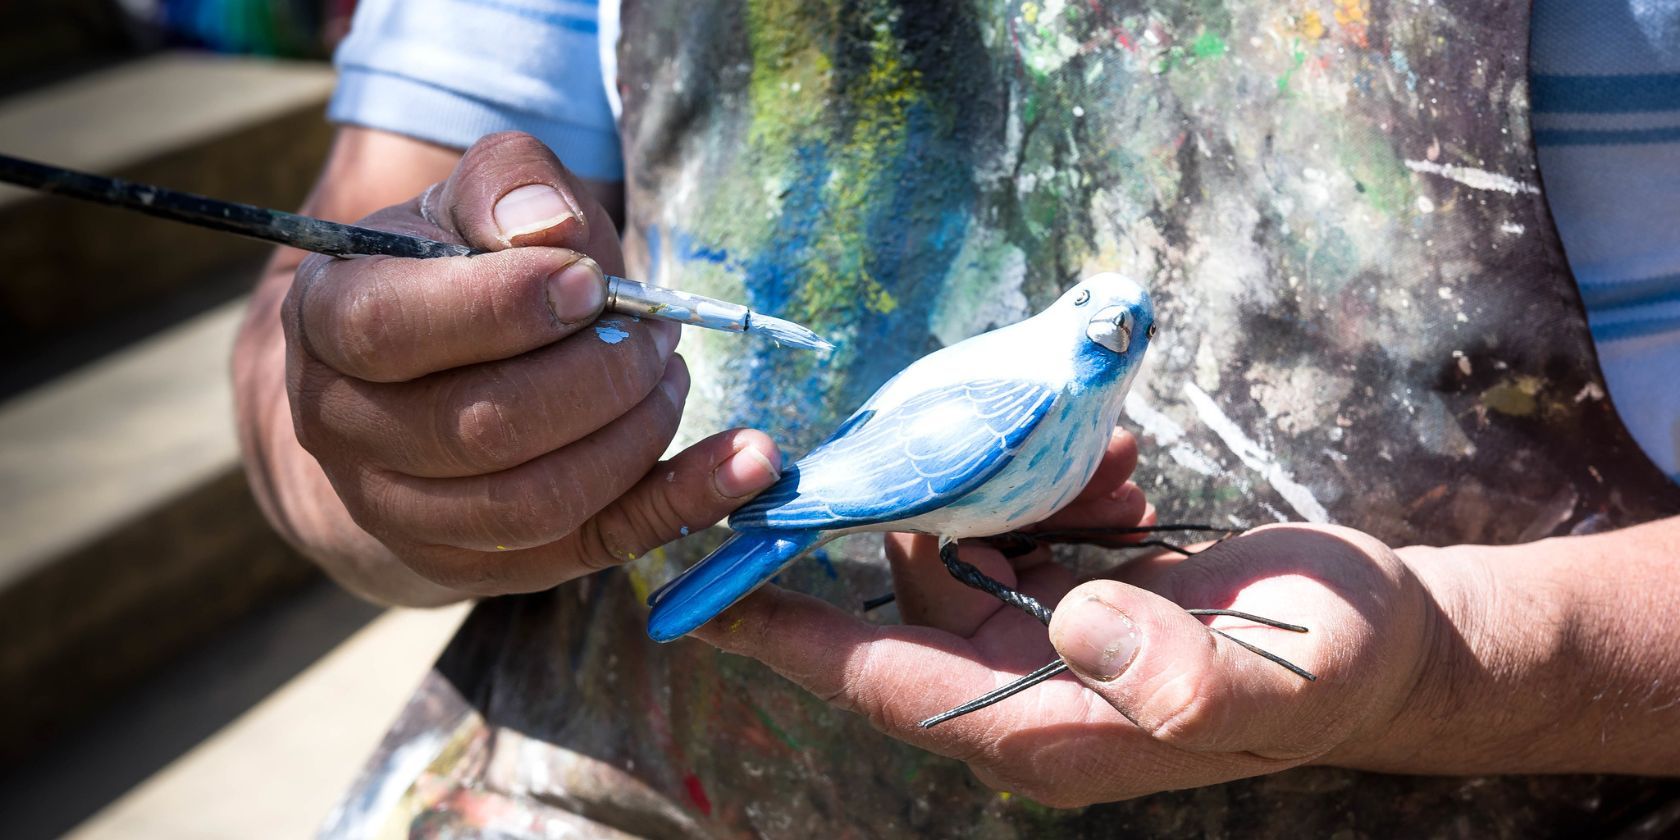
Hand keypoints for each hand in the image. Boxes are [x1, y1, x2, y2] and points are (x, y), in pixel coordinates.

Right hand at [281, 132, 781, 595]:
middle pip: (481, 427)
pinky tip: (751, 461)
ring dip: (634, 436)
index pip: (389, 329)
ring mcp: (405, 512)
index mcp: (329, 320)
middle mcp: (344, 429)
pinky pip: (598, 546)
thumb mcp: (471, 201)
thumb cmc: (458, 270)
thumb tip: (548, 228)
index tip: (589, 282)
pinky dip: (686, 504)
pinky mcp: (487, 564)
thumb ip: (506, 186)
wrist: (419, 377)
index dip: (501, 309)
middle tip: (653, 335)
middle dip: (596, 377)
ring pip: (536, 502)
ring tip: (669, 379)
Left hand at [694, 434, 1437, 805]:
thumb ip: (1177, 670)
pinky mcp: (1068, 604)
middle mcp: (1020, 693)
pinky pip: (1014, 531)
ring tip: (1123, 476)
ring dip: (1019, 489)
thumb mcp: (1279, 669)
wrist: (1388, 641)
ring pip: (961, 546)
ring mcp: (1041, 647)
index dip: (787, 637)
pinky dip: (1054, 490)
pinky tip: (1127, 475)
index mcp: (1043, 729)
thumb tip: (1072, 618)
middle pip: (910, 595)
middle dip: (935, 507)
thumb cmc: (1335, 663)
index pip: (880, 683)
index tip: (699, 596)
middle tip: (998, 444)